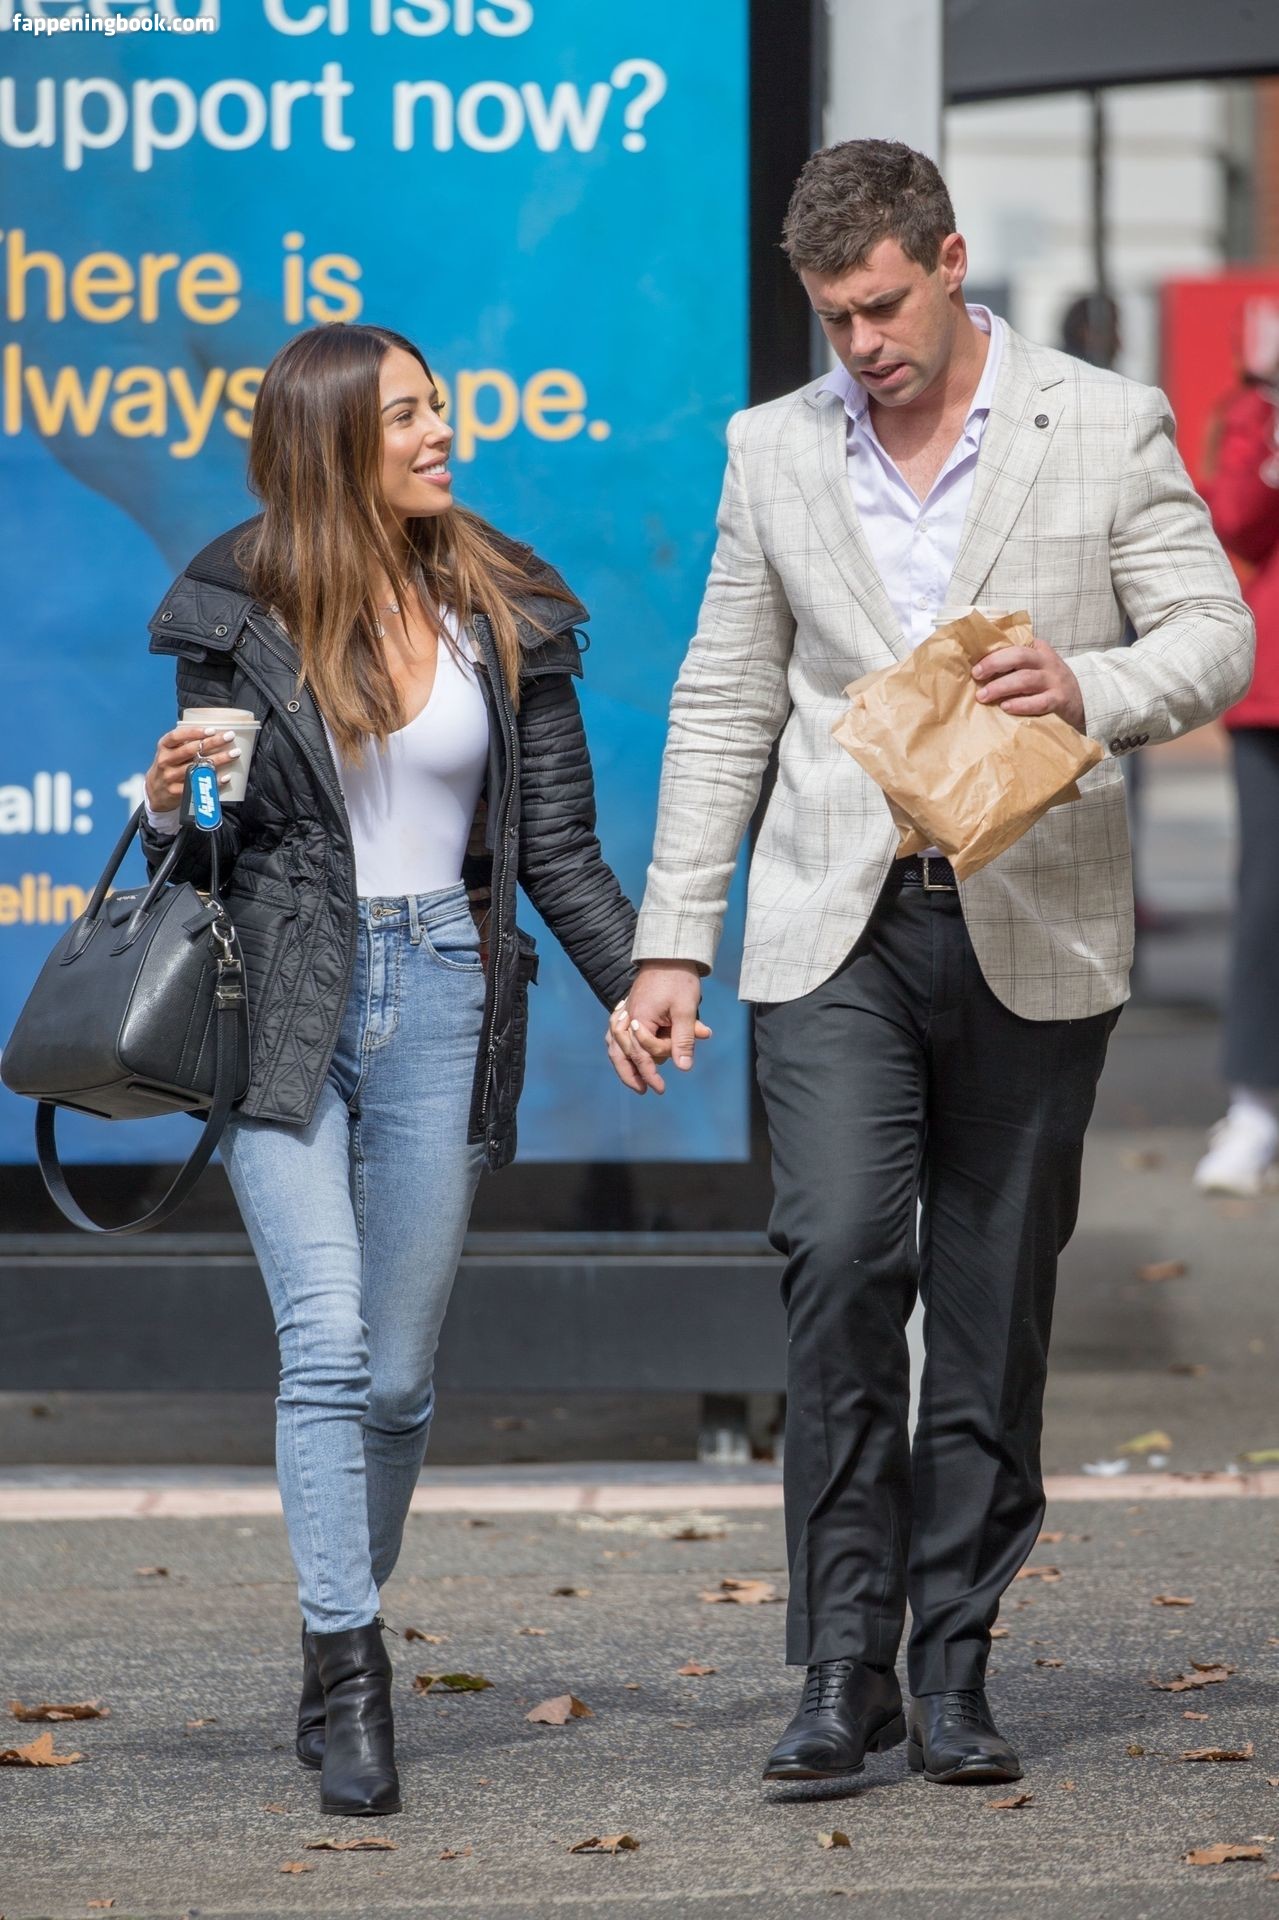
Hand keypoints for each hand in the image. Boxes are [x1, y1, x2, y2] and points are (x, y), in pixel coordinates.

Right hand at [144, 725, 241, 811]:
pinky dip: (214, 780)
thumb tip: (212, 732)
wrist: (154, 792)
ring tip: (234, 753)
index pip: (177, 736)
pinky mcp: (177, 792)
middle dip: (212, 742)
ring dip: (218, 760)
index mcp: (164, 747)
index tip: (212, 730)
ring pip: (197, 767)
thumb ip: (184, 742)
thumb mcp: (169, 751)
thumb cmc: (168, 766)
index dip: (194, 732)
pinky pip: (198, 785)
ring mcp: (171, 777)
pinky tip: (226, 777)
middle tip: (229, 736)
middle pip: (190, 750)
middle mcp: (165, 760)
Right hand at [603, 960, 711, 1095]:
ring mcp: (623, 1014)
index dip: (654, 1071)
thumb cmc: (679, 980)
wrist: (669, 955)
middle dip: (635, 1073)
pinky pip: (615, 1035)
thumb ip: (684, 1039)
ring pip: (615, 1046)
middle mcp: (626, 1018)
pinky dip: (619, 1049)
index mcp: (639, 1018)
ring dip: (624, 1064)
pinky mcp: (626, 1010)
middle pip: (622, 1054)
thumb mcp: (686, 1010)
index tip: (663, 1085)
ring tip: (635, 1080)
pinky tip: (625, 1057)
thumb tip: (683, 1068)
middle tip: (646, 1090)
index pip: (644, 1053)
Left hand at [971, 637, 1084, 730]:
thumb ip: (1014, 663)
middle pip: (1019, 656)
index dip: (993, 652)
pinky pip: (1039, 702)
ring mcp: (1054, 680)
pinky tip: (1006, 707)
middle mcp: (1047, 661)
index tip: (975, 664)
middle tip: (977, 675)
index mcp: (1038, 648)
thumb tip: (979, 669)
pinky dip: (1021, 704)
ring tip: (984, 696)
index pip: (1014, 644)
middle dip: (995, 664)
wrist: (1082, 699)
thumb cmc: (1047, 683)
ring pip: (1026, 679)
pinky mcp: (1059, 700)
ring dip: (1001, 687)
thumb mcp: (1035, 665)